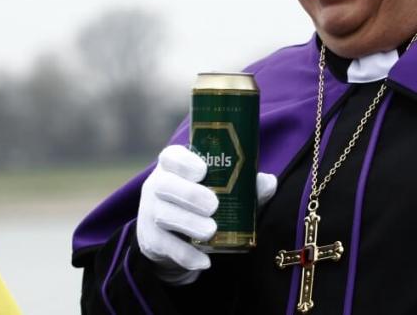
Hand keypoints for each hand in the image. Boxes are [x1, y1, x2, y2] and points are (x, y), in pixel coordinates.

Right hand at [137, 145, 277, 284]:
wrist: (180, 239)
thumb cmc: (207, 201)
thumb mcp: (226, 189)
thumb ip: (246, 184)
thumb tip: (267, 182)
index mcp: (174, 166)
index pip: (171, 156)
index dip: (184, 162)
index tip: (203, 171)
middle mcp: (158, 185)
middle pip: (164, 185)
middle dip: (189, 194)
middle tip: (213, 205)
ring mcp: (149, 213)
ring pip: (163, 215)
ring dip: (188, 224)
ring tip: (211, 231)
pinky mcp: (150, 240)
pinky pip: (165, 246)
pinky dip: (185, 255)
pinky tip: (204, 261)